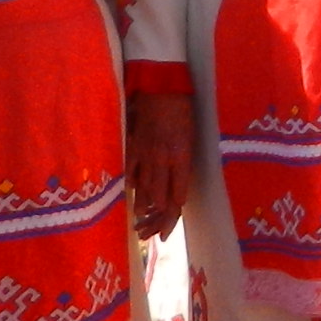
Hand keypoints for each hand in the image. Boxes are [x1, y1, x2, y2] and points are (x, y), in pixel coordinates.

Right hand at [128, 89, 196, 239]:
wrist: (161, 85)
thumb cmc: (182, 108)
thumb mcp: (190, 137)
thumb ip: (182, 162)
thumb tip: (176, 185)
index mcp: (181, 158)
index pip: (176, 197)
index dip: (170, 217)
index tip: (166, 229)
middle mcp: (163, 161)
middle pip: (159, 200)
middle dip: (154, 221)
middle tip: (149, 235)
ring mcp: (145, 155)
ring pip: (143, 190)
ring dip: (142, 209)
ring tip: (139, 224)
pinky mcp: (132, 147)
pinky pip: (130, 173)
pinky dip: (131, 188)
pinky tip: (131, 198)